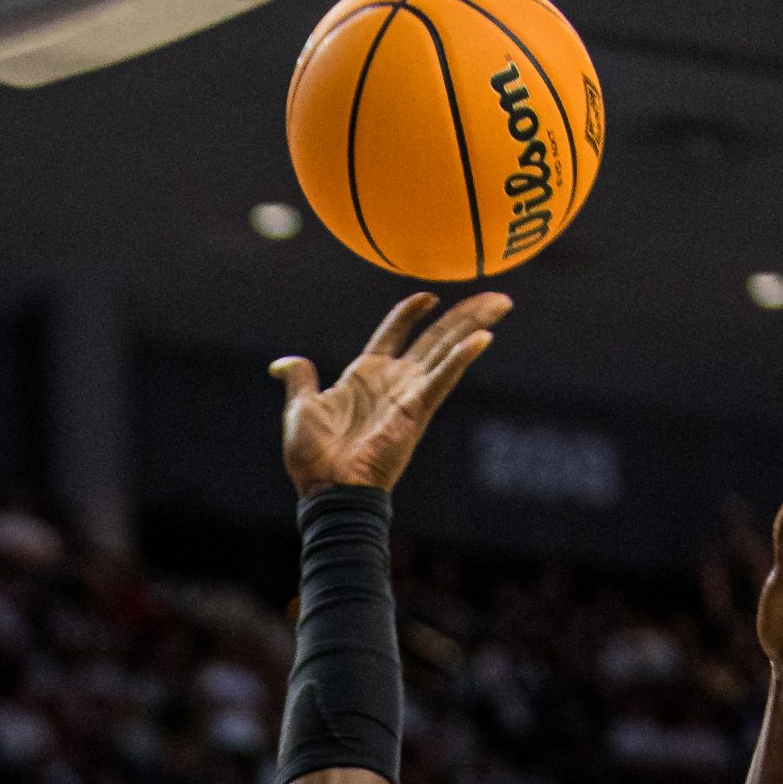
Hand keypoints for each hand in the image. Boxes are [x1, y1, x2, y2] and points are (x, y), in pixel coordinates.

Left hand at [270, 291, 510, 494]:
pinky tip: (483, 339)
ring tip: (500, 303)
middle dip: (464, 315)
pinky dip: (462, 357)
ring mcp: (409, 394)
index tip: (428, 295)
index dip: (411, 312)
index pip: (396, 333)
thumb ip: (300, 379)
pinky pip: (443, 378)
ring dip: (474, 324)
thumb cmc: (313, 457)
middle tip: (495, 297)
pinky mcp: (417, 409)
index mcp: (366, 376)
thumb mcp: (301, 407)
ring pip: (447, 349)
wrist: (327, 488)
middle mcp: (394, 381)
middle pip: (435, 336)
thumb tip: (282, 364)